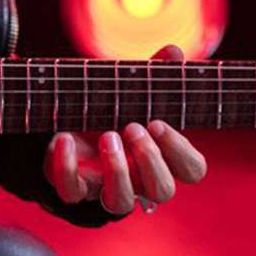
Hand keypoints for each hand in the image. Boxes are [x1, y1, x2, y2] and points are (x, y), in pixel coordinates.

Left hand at [42, 44, 206, 214]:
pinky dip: (67, 166)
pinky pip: (71, 191)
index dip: (180, 150)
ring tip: (107, 136)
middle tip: (132, 127)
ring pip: (121, 202)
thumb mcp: (132, 87)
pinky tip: (65, 138)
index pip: (192, 170)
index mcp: (162, 156)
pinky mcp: (73, 186)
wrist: (64, 118)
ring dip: (117, 170)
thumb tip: (174, 52)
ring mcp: (105, 186)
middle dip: (150, 160)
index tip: (158, 122)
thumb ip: (154, 74)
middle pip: (162, 190)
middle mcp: (139, 178)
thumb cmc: (110, 106)